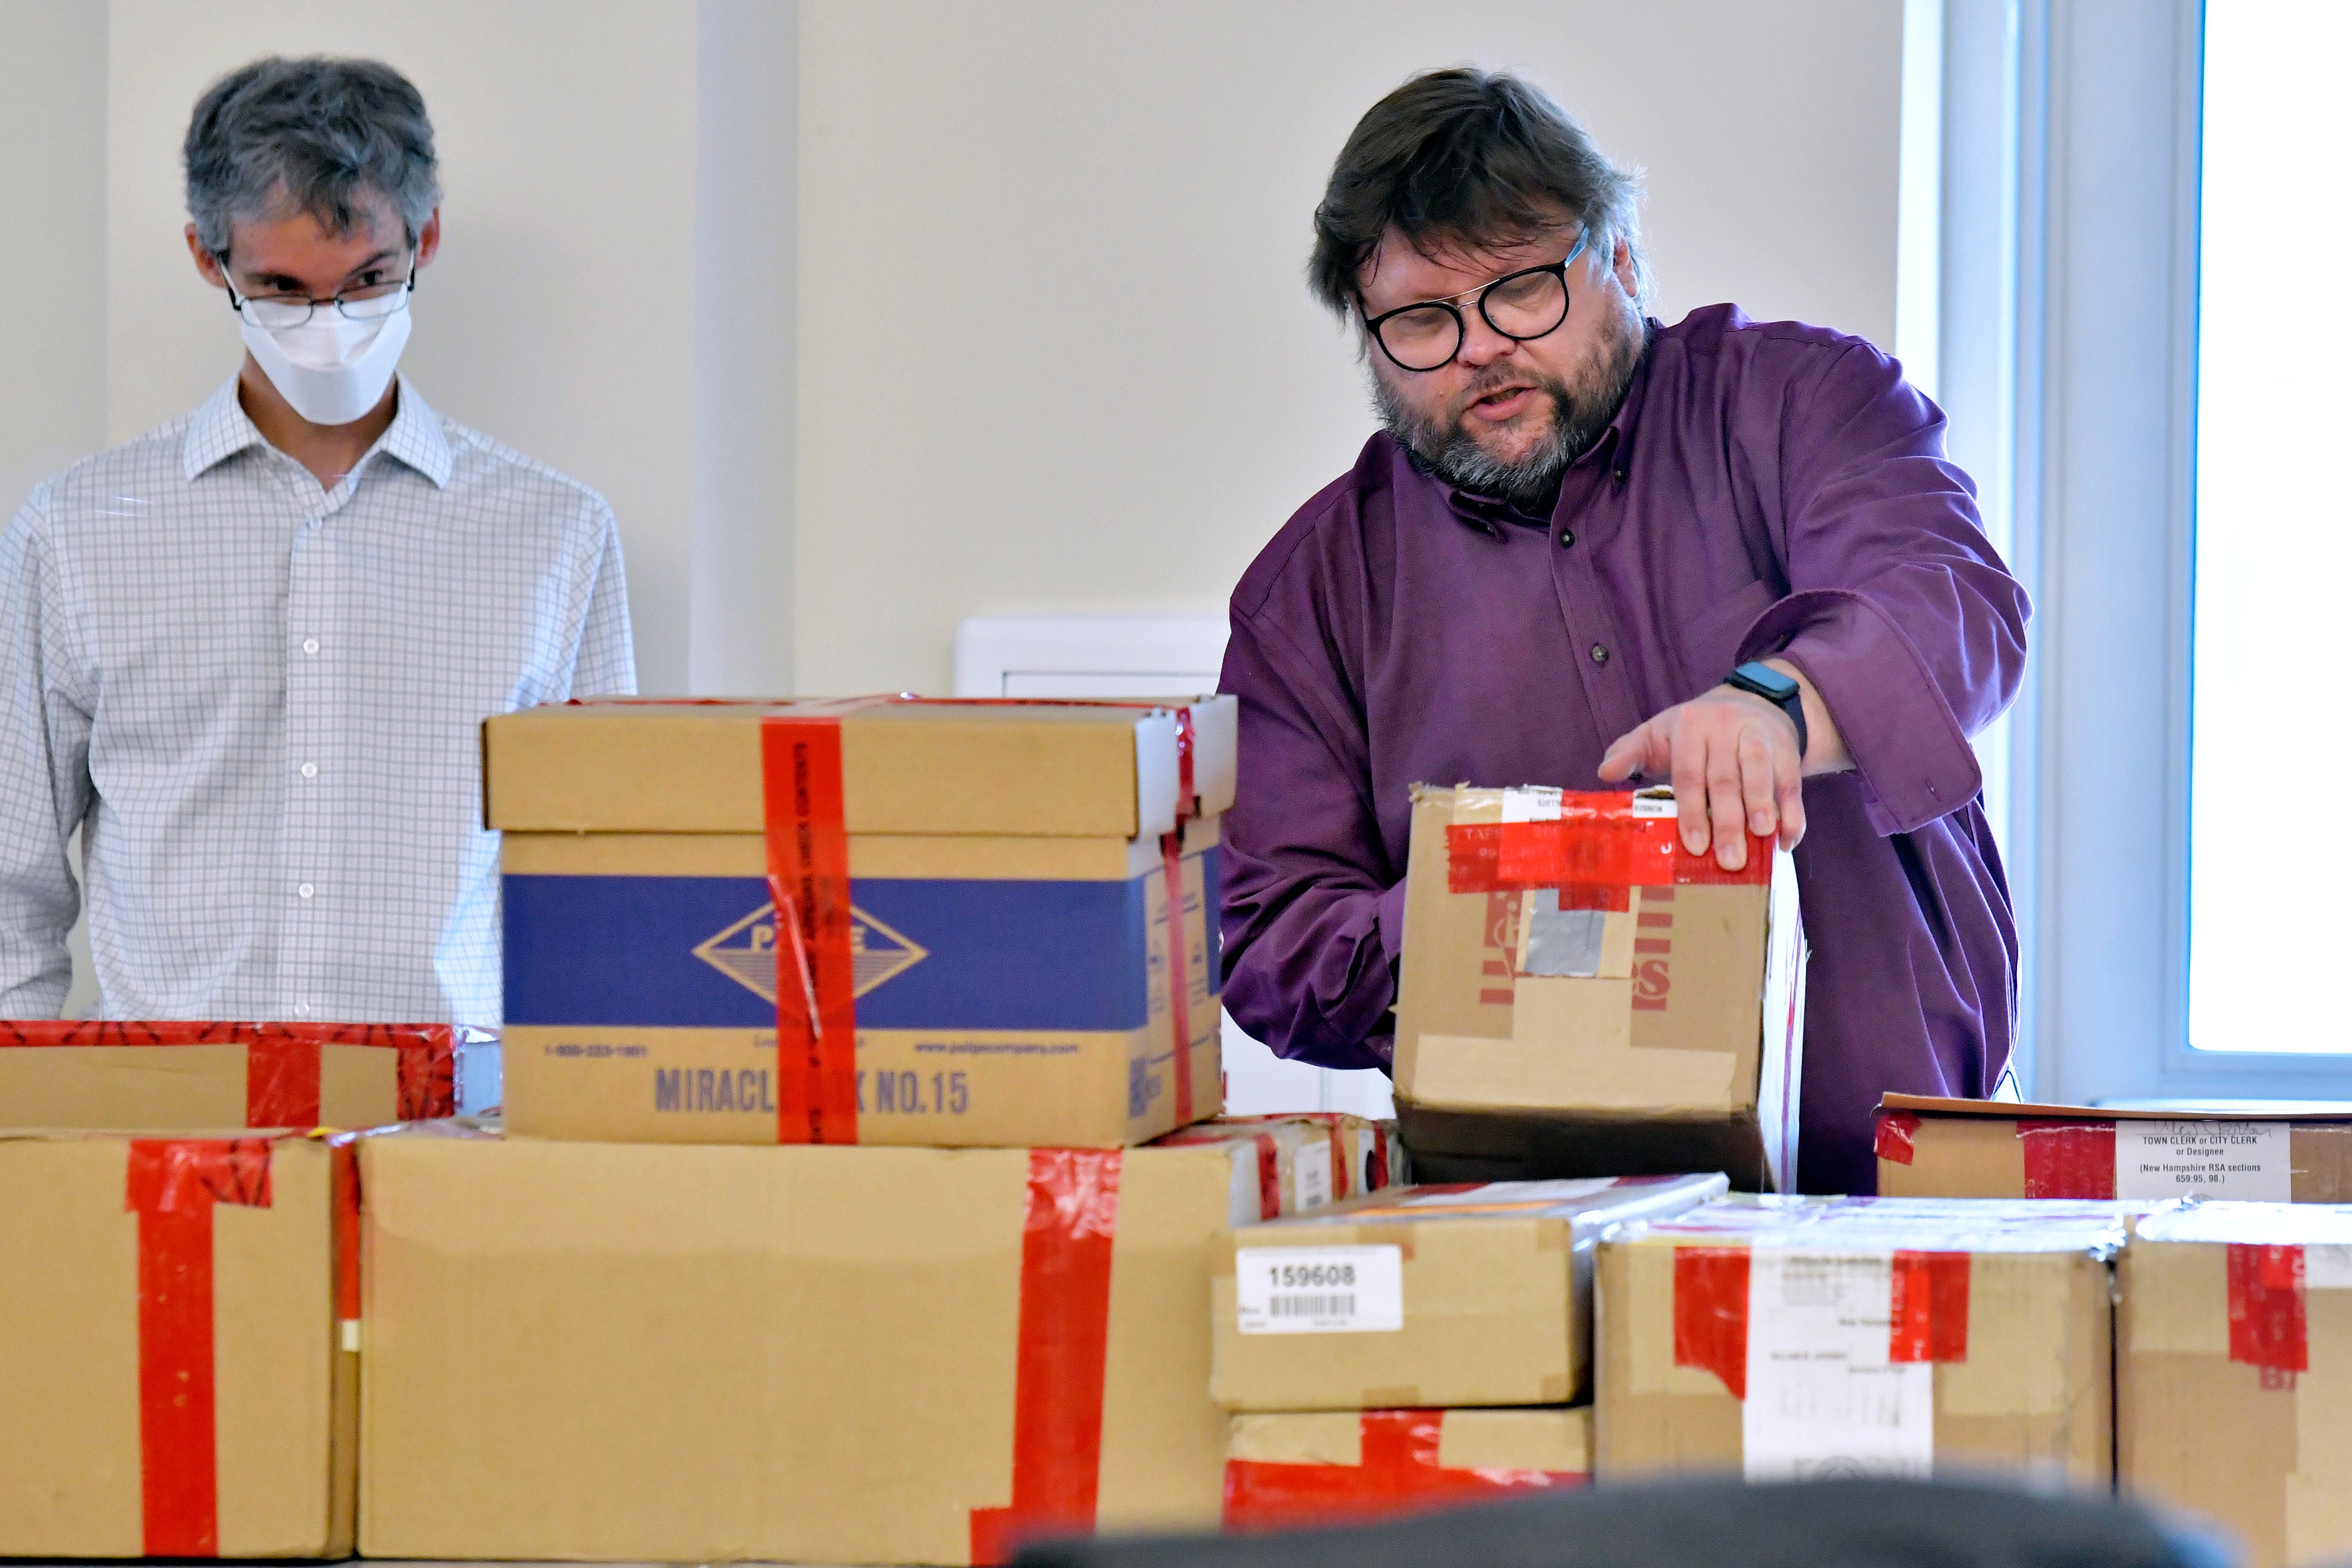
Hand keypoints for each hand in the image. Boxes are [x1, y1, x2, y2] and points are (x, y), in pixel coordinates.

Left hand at [1596, 684, 1806, 869]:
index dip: (1691, 811)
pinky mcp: (1787, 750)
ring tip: (1761, 838)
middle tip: (1729, 860)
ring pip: (1762, 773)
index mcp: (1690, 726)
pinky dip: (1793, 813)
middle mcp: (1726, 727)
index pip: (1689, 773)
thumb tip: (1605, 772)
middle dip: (1727, 822)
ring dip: (1763, 807)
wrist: (1751, 701)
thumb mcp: (1658, 733)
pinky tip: (1787, 841)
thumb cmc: (1694, 732)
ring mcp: (1760, 736)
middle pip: (1726, 779)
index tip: (1694, 846)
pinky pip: (1792, 782)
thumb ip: (1630, 752)